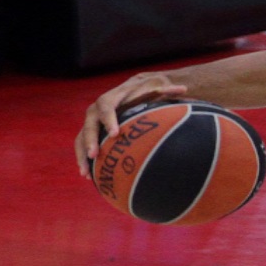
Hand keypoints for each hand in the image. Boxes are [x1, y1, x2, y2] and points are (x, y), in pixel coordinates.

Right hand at [74, 72, 188, 177]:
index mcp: (110, 99)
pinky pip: (81, 147)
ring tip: (86, 172)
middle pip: (89, 124)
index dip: (109, 120)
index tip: (115, 134)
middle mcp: (96, 110)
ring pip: (81, 137)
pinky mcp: (89, 134)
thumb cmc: (141, 96)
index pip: (106, 107)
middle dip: (90, 140)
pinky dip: (83, 160)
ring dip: (82, 154)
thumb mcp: (153, 91)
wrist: (126, 97)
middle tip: (95, 154)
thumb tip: (185, 90)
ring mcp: (91, 123)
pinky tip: (88, 176)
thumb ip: (166, 91)